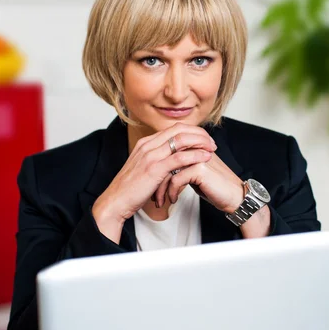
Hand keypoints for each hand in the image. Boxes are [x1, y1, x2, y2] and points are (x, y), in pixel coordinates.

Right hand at [92, 123, 216, 225]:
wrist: (116, 201)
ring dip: (200, 142)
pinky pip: (179, 157)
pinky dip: (195, 155)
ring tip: (212, 148)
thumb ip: (156, 159)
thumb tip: (172, 158)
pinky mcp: (154, 169)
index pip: (173, 128)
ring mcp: (150, 155)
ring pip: (181, 140)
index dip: (192, 131)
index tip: (204, 139)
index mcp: (146, 143)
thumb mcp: (143, 168)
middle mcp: (148, 145)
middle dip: (199, 133)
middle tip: (212, 142)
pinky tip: (205, 158)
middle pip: (179, 129)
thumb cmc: (131, 189)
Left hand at [160, 151, 243, 214]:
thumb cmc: (214, 187)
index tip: (152, 186)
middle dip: (155, 180)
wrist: (234, 197)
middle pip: (163, 159)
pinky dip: (172, 192)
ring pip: (167, 169)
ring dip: (161, 188)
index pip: (165, 153)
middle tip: (152, 195)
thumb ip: (180, 166)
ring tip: (160, 200)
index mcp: (191, 145)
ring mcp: (197, 156)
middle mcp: (193, 147)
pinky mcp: (200, 168)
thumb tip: (160, 169)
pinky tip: (173, 200)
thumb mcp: (193, 174)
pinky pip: (176, 179)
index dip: (156, 169)